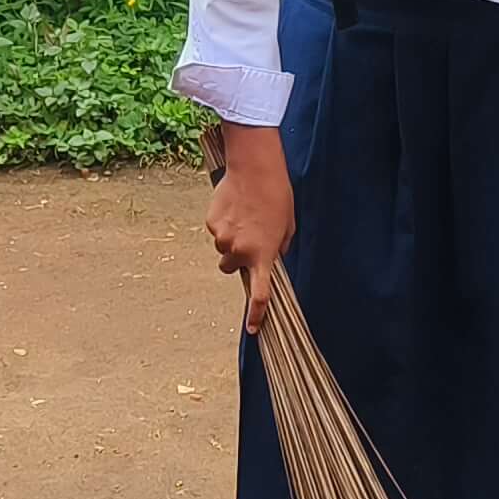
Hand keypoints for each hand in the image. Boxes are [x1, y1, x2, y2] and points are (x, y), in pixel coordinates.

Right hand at [205, 123, 294, 333]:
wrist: (255, 169)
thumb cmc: (277, 196)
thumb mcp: (287, 226)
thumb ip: (279, 247)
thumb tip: (271, 254)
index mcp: (263, 256)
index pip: (260, 294)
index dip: (256, 315)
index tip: (254, 329)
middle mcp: (240, 251)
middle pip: (231, 268)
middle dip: (237, 258)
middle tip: (249, 238)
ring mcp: (222, 238)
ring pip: (222, 248)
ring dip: (230, 239)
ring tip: (244, 215)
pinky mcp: (211, 223)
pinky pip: (216, 230)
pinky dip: (223, 222)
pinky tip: (234, 205)